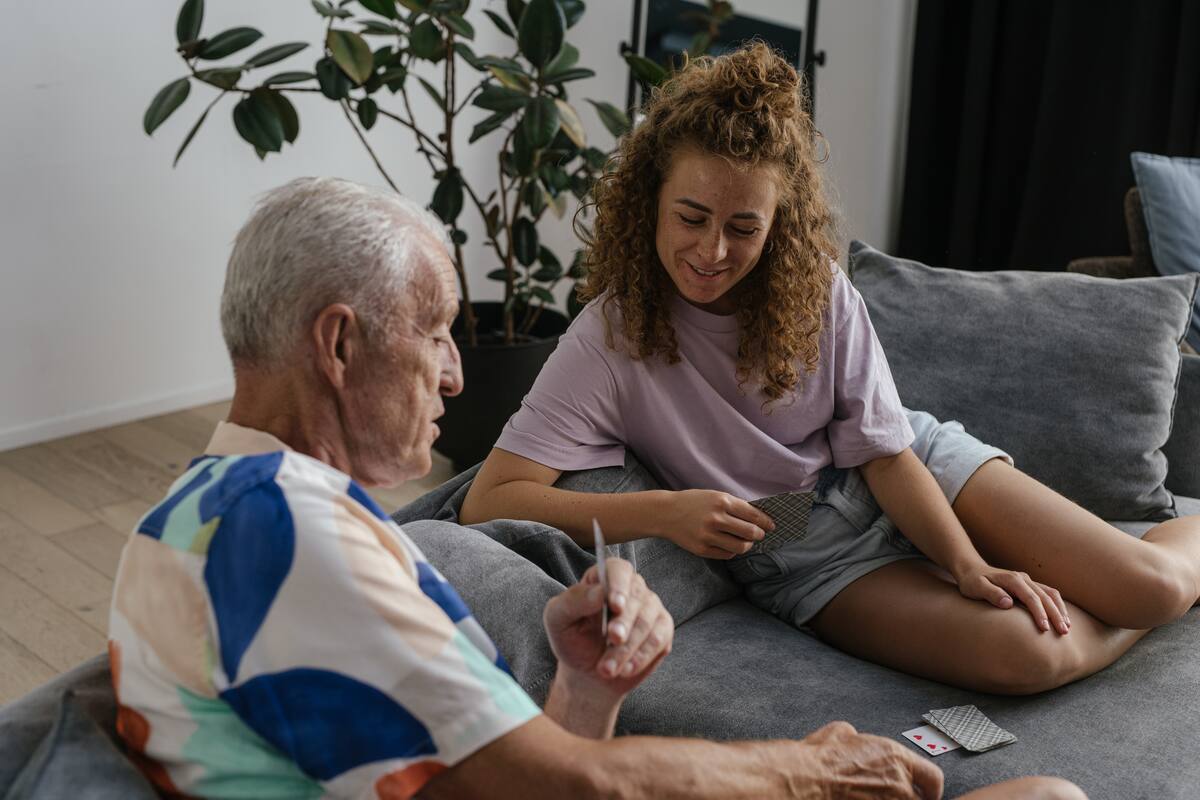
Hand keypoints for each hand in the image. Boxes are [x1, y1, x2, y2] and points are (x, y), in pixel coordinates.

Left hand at [543, 558, 673, 699]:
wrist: (587, 674)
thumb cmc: (572, 640)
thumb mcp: (558, 620)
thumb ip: (574, 601)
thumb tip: (600, 592)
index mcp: (604, 578)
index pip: (618, 569)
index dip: (619, 585)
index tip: (615, 605)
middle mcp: (631, 588)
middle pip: (637, 597)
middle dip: (624, 623)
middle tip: (611, 642)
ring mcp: (650, 608)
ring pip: (648, 622)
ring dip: (627, 648)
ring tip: (606, 668)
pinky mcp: (662, 630)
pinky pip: (659, 640)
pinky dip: (641, 657)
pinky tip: (624, 669)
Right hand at [659, 489, 774, 558]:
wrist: (665, 513)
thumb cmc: (693, 502)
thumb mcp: (714, 496)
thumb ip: (734, 506)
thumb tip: (758, 518)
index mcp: (721, 502)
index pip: (753, 514)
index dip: (765, 522)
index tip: (771, 526)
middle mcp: (716, 519)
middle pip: (750, 533)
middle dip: (758, 534)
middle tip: (759, 534)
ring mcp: (708, 536)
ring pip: (741, 546)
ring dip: (747, 545)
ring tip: (746, 541)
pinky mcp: (702, 549)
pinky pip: (727, 554)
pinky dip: (732, 550)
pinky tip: (729, 544)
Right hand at [801, 721, 942, 798]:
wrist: (810, 778)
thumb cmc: (822, 757)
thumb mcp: (842, 732)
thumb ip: (857, 738)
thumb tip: (853, 737)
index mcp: (896, 757)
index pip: (933, 777)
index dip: (932, 787)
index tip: (928, 792)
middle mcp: (898, 782)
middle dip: (912, 798)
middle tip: (898, 795)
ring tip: (880, 797)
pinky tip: (864, 799)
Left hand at [954, 564, 1070, 633]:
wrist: (971, 569)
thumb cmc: (971, 581)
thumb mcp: (976, 587)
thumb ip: (991, 594)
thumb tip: (1008, 603)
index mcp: (1013, 580)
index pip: (1031, 598)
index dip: (1039, 613)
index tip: (1045, 629)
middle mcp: (1023, 578)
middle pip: (1045, 597)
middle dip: (1055, 615)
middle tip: (1063, 632)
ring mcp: (1027, 580)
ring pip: (1050, 594)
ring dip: (1060, 609)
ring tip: (1067, 627)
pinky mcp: (1028, 585)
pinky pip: (1047, 593)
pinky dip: (1056, 605)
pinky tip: (1061, 617)